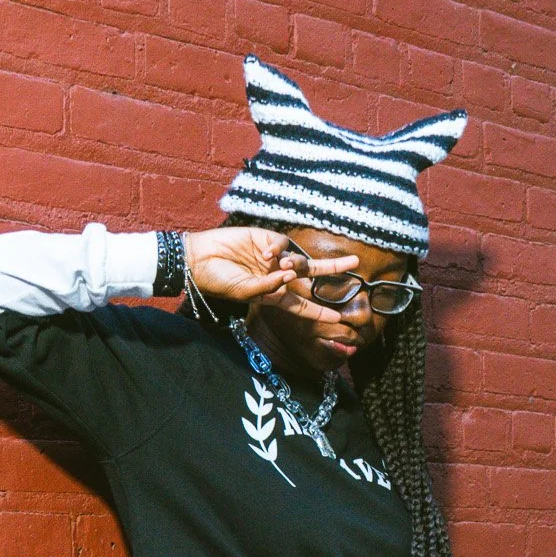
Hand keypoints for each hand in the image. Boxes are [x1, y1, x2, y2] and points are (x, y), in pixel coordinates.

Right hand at [183, 227, 356, 311]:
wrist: (199, 258)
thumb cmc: (219, 282)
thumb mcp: (244, 292)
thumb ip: (267, 288)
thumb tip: (288, 276)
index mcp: (273, 295)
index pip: (302, 305)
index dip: (320, 311)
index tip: (339, 318)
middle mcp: (277, 275)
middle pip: (311, 274)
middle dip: (333, 269)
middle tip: (356, 263)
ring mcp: (273, 257)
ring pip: (298, 259)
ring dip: (294, 263)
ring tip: (276, 265)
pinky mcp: (266, 238)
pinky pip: (282, 244)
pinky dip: (277, 250)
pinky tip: (264, 254)